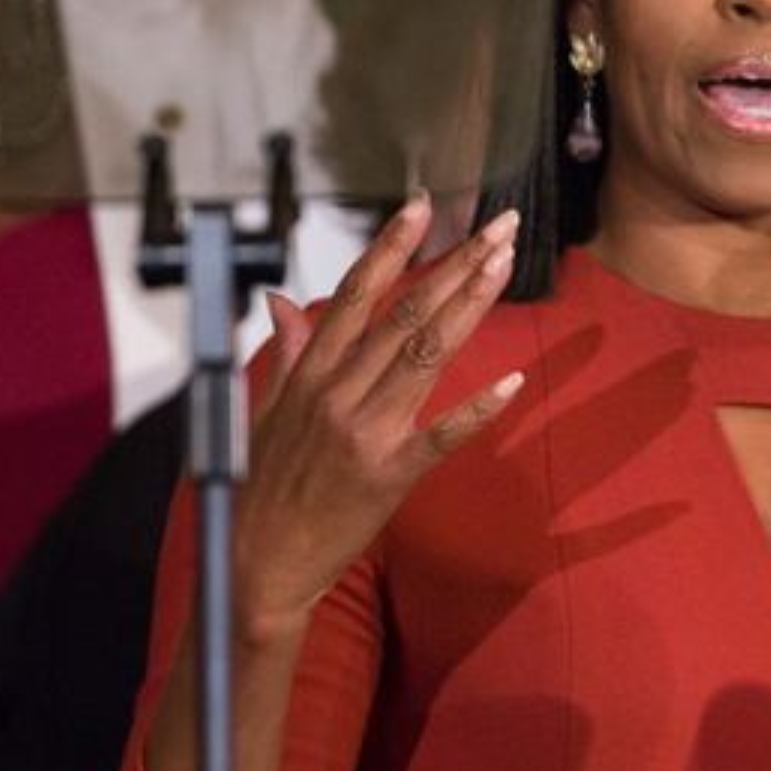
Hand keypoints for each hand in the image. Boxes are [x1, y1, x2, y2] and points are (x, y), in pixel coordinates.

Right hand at [234, 195, 523, 641]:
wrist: (257, 563)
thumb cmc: (260, 488)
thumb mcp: (262, 411)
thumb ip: (286, 352)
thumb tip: (280, 298)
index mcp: (308, 374)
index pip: (356, 295)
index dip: (391, 247)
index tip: (423, 206)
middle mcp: (336, 393)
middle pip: (405, 315)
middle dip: (455, 265)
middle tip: (499, 227)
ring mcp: (364, 432)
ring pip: (425, 355)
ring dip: (469, 307)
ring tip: (504, 266)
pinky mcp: (389, 475)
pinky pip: (441, 434)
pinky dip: (477, 407)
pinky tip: (512, 380)